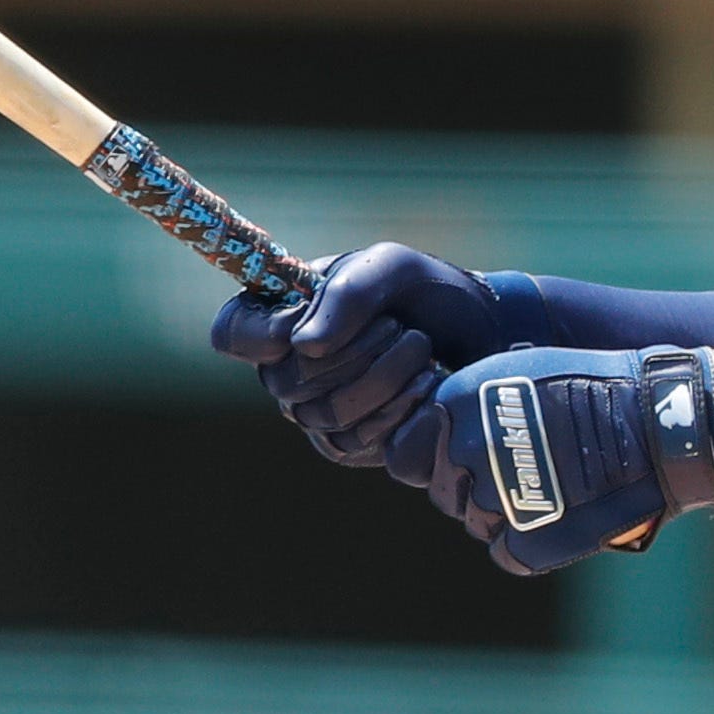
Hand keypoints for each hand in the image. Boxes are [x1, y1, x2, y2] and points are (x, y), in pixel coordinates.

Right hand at [210, 244, 532, 481]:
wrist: (481, 333)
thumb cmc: (427, 291)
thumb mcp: (390, 268)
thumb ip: (347, 293)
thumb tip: (303, 345)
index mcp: (280, 313)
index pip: (232, 333)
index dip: (263, 334)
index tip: (309, 325)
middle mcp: (286, 368)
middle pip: (286, 381)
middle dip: (356, 352)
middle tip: (400, 326)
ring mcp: (315, 412)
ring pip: (327, 414)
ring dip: (386, 377)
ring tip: (420, 349)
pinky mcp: (350, 445)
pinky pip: (357, 443)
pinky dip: (399, 410)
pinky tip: (427, 385)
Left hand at [430, 345, 713, 574]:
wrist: (659, 423)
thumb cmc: (597, 388)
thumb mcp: (521, 371)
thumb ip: (471, 404)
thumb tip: (437, 431)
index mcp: (454, 403)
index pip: (408, 451)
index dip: (438, 455)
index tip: (475, 451)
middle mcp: (464, 451)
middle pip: (443, 490)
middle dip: (474, 484)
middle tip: (528, 469)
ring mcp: (493, 501)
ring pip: (477, 521)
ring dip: (507, 511)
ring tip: (557, 486)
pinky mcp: (525, 543)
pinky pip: (508, 552)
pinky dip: (532, 542)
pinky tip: (565, 515)